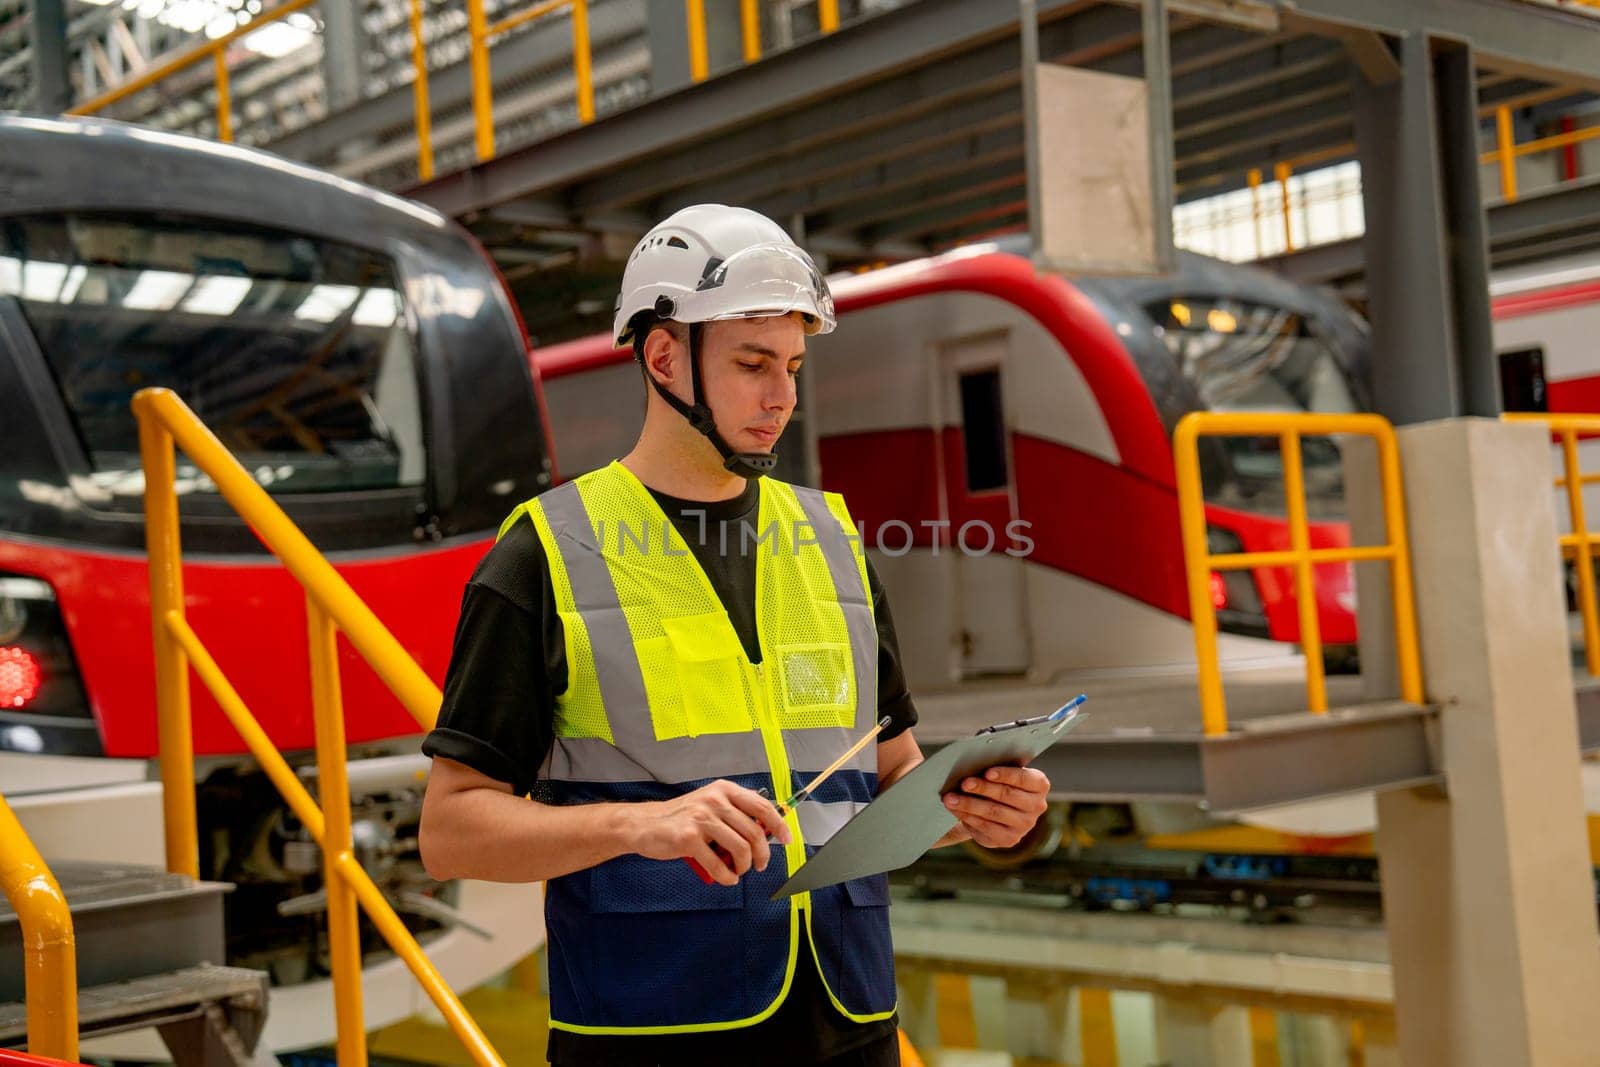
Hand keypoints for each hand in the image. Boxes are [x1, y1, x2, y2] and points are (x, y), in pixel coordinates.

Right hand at [630, 780, 791, 885]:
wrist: (645, 825)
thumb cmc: (680, 818)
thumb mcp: (710, 805)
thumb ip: (735, 813)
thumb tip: (767, 829)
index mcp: (724, 790)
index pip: (762, 806)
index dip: (779, 825)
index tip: (787, 838)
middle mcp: (714, 800)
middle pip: (755, 832)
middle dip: (762, 854)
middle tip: (759, 865)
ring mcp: (701, 819)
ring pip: (740, 849)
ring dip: (744, 867)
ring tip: (738, 871)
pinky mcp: (688, 839)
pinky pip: (718, 865)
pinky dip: (727, 877)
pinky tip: (726, 878)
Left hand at [942, 765, 1050, 848]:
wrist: (995, 809)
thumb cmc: (997, 782)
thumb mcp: (1001, 772)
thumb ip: (994, 768)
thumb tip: (972, 763)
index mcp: (1039, 785)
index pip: (1024, 779)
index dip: (1006, 775)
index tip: (987, 772)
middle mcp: (1037, 806)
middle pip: (1007, 795)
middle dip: (983, 788)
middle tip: (964, 783)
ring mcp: (1025, 825)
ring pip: (993, 812)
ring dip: (969, 804)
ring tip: (950, 797)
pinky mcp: (1009, 839)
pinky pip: (985, 827)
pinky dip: (967, 816)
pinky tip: (954, 809)